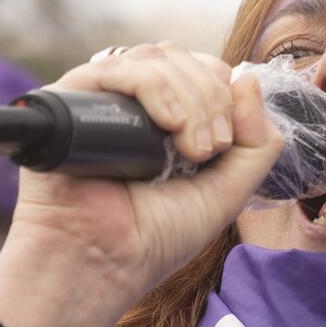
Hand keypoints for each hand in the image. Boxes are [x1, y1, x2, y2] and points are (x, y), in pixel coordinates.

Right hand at [0, 42, 283, 326]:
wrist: (101, 267)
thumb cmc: (154, 239)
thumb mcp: (227, 192)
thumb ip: (256, 143)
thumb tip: (248, 78)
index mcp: (166, 119)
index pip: (203, 71)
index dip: (224, 94)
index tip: (223, 144)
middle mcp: (132, 104)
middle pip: (183, 59)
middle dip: (211, 99)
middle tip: (206, 150)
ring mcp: (101, 99)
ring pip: (156, 58)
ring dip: (190, 97)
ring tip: (190, 150)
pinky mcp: (69, 101)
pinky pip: (117, 69)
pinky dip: (153, 86)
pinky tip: (168, 124)